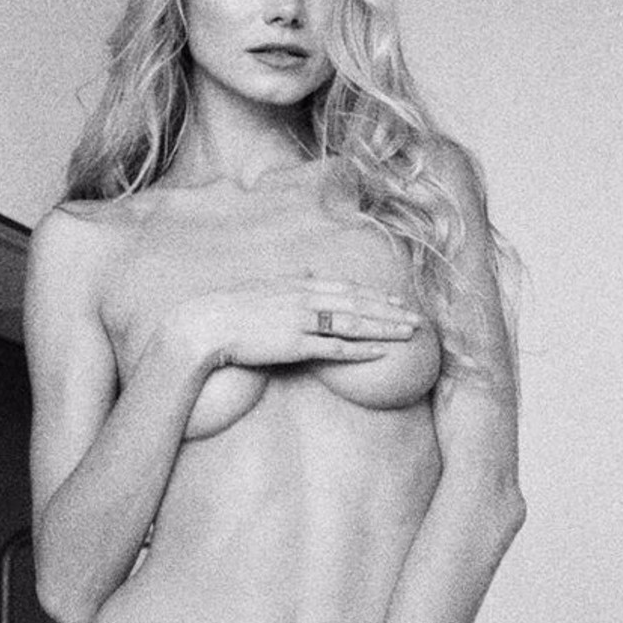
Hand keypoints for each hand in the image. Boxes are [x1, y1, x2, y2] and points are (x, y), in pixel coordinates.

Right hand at [165, 276, 422, 374]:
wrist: (205, 324)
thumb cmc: (231, 308)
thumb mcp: (264, 285)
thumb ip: (290, 279)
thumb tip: (307, 269)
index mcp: (298, 283)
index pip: (346, 288)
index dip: (375, 295)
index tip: (397, 301)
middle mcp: (305, 298)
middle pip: (358, 304)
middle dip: (391, 311)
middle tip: (417, 319)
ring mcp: (301, 321)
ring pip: (354, 324)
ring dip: (385, 328)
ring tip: (409, 334)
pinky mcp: (294, 345)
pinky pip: (335, 348)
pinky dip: (361, 349)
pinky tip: (381, 353)